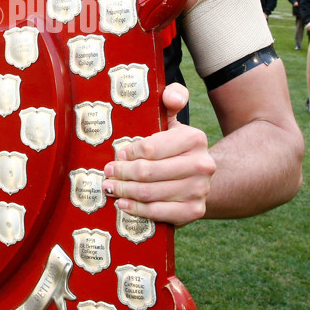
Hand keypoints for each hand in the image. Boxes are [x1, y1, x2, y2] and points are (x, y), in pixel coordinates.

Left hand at [102, 83, 215, 226]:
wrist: (197, 175)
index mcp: (194, 138)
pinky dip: (137, 209)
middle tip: (107, 172)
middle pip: (148, 172)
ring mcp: (200, 190)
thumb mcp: (171, 118)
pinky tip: (124, 204)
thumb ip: (171, 98)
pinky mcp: (195, 210)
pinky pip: (159, 212)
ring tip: (110, 187)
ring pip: (150, 193)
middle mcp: (202, 164)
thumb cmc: (173, 143)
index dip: (129, 152)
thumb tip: (172, 97)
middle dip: (122, 173)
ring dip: (125, 191)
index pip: (150, 148)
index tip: (118, 154)